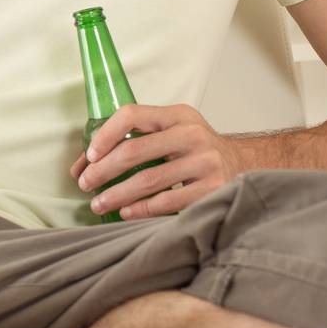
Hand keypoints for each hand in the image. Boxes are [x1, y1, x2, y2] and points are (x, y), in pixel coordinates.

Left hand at [69, 103, 243, 220]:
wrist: (244, 164)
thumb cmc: (194, 149)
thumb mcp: (171, 131)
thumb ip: (133, 139)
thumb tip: (83, 164)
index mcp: (177, 115)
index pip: (132, 114)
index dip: (105, 134)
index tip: (90, 156)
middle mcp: (192, 135)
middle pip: (135, 151)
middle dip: (103, 170)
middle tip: (86, 184)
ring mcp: (205, 162)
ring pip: (149, 180)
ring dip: (117, 194)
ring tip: (98, 204)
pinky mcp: (213, 189)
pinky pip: (169, 202)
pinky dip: (142, 209)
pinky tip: (126, 213)